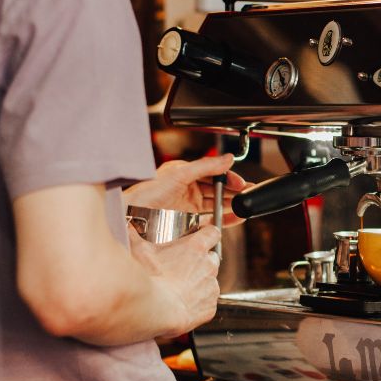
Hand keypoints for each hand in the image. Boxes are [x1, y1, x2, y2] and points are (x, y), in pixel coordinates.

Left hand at [124, 154, 249, 227]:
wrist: (131, 216)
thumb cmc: (147, 193)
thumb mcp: (179, 173)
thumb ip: (206, 166)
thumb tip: (228, 158)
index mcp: (185, 174)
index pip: (214, 173)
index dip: (229, 178)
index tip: (241, 183)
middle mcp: (188, 189)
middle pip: (217, 190)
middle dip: (234, 191)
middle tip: (249, 194)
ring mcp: (189, 207)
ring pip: (216, 205)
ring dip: (232, 206)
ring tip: (245, 207)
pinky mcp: (188, 222)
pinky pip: (211, 221)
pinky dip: (225, 220)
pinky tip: (235, 218)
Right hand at [128, 224, 220, 335]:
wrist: (153, 311)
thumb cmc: (148, 280)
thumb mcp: (138, 250)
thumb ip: (135, 236)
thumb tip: (128, 228)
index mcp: (196, 248)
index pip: (212, 233)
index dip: (207, 234)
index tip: (202, 236)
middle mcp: (208, 266)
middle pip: (211, 258)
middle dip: (201, 261)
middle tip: (182, 267)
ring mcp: (211, 287)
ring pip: (210, 281)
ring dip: (199, 283)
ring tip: (178, 288)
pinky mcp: (210, 307)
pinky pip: (207, 303)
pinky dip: (198, 303)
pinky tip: (182, 305)